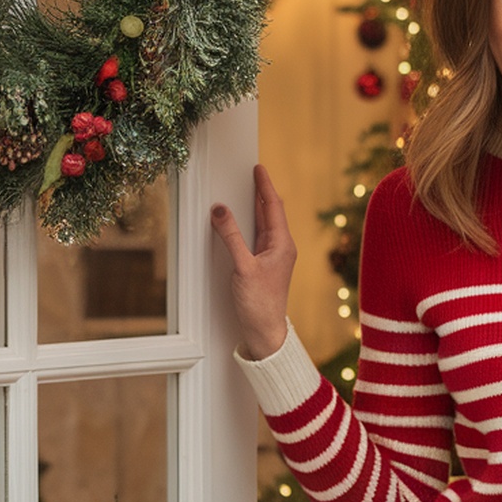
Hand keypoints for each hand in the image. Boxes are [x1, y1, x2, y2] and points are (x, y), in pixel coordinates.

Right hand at [210, 164, 296, 358]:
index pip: (273, 207)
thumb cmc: (259, 303)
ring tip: (252, 191)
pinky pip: (258, 238)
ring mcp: (274, 258)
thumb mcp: (242, 266)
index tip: (259, 169)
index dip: (265, 186)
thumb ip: (231, 236)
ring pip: (265, 225)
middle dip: (263, 193)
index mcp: (282, 244)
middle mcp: (281, 248)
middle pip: (271, 213)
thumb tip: (220, 210)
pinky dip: (251, 224)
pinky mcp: (264, 267)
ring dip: (258, 208)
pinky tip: (245, 222)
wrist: (265, 331)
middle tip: (256, 175)